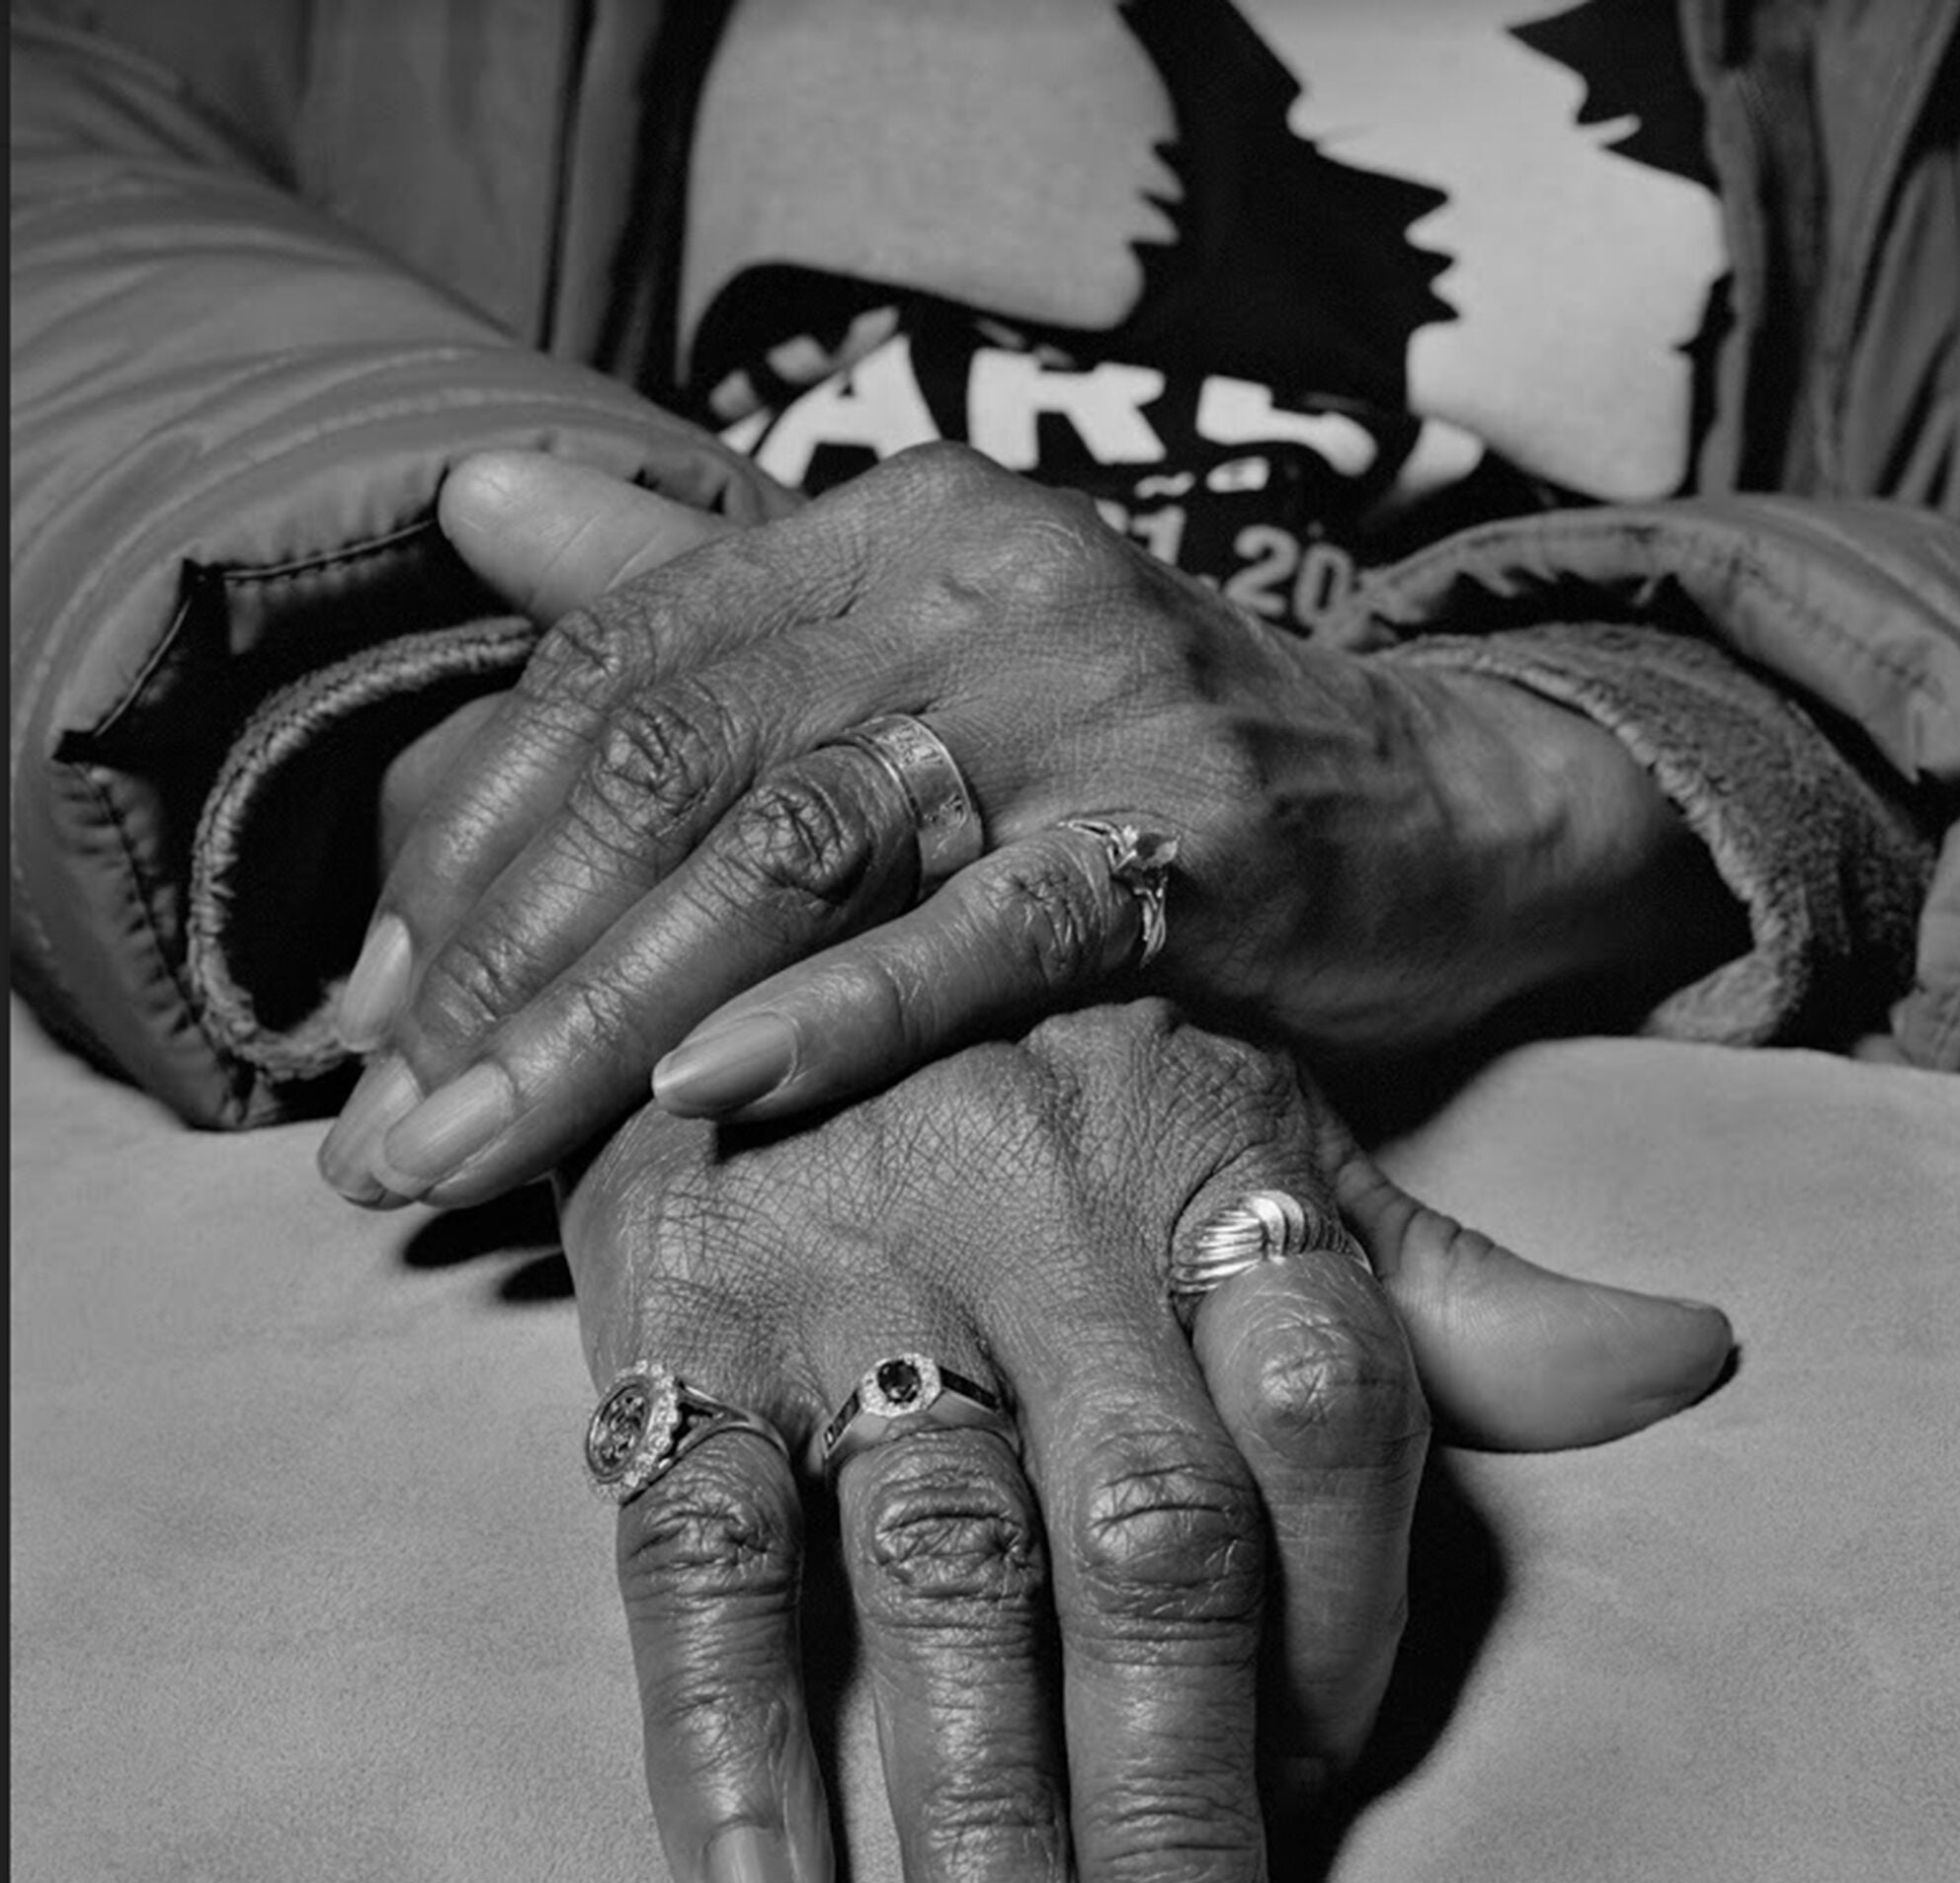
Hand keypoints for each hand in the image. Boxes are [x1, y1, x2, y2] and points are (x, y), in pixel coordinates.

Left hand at [321, 446, 1726, 1210]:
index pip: (614, 676)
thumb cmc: (1144, 762)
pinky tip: (709, 1094)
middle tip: (385, 1139)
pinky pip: (984, 929)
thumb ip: (703, 588)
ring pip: (794, 850)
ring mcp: (1082, 703)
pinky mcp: (1184, 836)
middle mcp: (969, 582)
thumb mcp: (922, 651)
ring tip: (478, 1155)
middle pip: (671, 768)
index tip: (369, 1022)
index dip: (469, 853)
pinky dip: (841, 1011)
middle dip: (498, 964)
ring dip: (609, 1014)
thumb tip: (479, 497)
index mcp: (882, 532)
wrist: (1437, 806)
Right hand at [555, 997, 1730, 1882]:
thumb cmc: (1046, 1091)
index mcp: (1210, 1166)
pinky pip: (700, 1543)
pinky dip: (728, 1736)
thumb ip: (1442, 1290)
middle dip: (1183, 1813)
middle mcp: (1042, 1217)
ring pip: (942, 1566)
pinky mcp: (673, 1323)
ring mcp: (851, 1273)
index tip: (1328, 1797)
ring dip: (988, 1822)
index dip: (1354, 1624)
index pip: (1338, 1411)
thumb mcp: (1256, 1141)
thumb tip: (1692, 1364)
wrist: (741, 929)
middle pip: (1152, 1536)